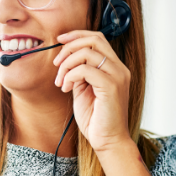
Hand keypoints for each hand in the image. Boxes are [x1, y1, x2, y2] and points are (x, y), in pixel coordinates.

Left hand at [53, 30, 131, 152]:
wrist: (108, 141)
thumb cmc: (95, 118)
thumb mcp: (83, 89)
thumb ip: (79, 72)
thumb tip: (66, 58)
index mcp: (114, 67)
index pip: (98, 38)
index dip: (77, 35)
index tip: (59, 40)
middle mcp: (119, 69)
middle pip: (94, 40)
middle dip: (69, 47)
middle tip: (56, 64)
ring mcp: (117, 76)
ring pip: (87, 53)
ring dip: (66, 65)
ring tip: (61, 82)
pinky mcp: (111, 87)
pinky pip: (85, 70)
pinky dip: (70, 76)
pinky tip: (66, 89)